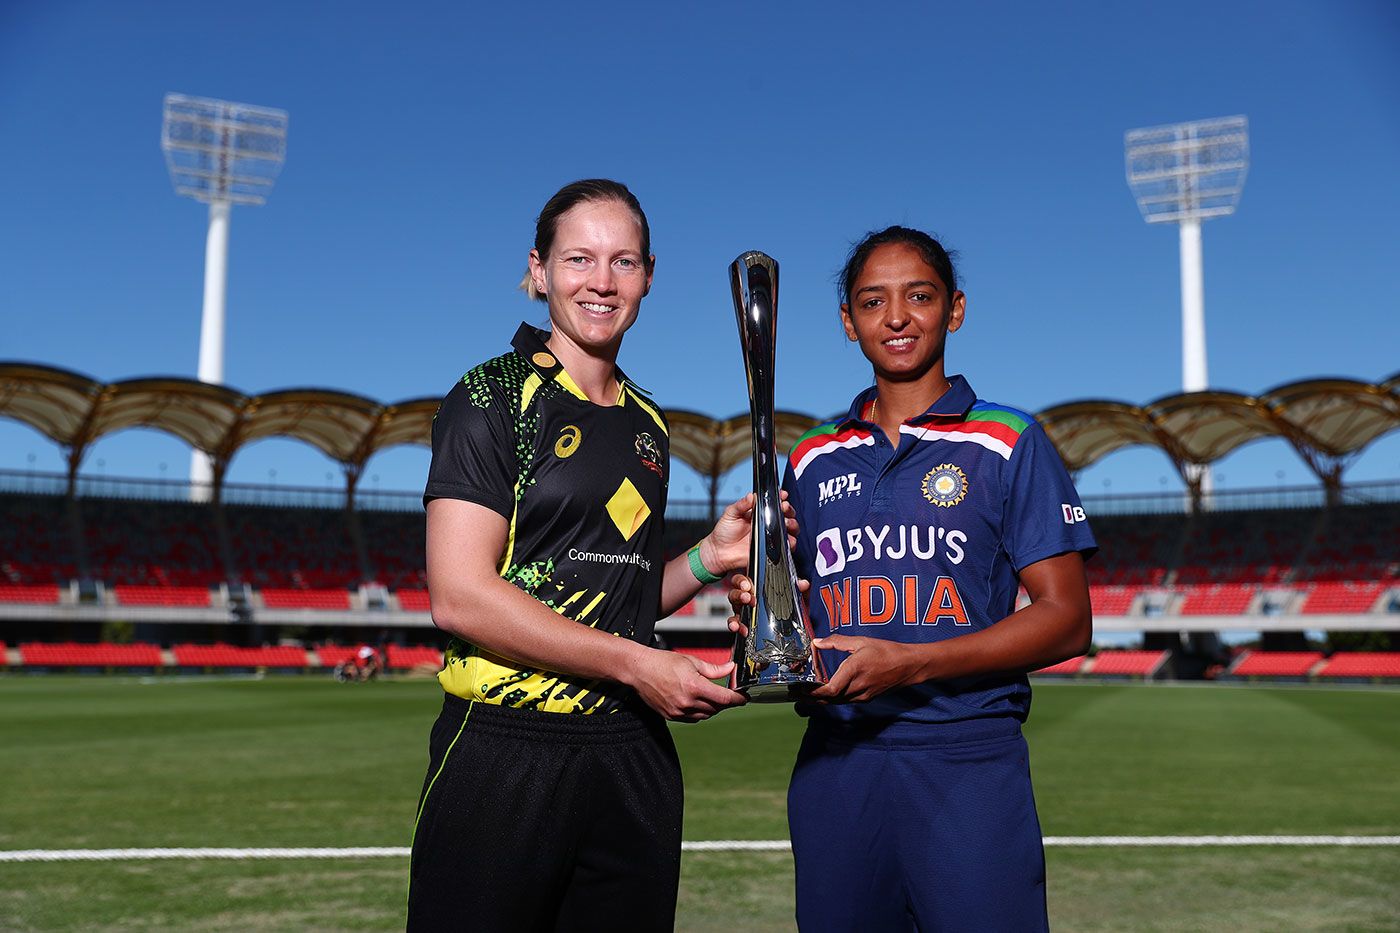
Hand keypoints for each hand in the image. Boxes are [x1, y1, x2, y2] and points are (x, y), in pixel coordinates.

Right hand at [624, 648, 747, 721]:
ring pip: (706, 715)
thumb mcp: (691, 661)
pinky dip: (700, 712)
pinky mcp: (671, 716)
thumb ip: (714, 669)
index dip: (738, 699)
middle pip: (716, 708)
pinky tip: (699, 702)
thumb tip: (730, 669)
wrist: (639, 670)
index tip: (744, 698)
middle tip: (730, 695)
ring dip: (713, 708)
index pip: (724, 699)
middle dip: (725, 702)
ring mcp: (679, 711)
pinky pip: (693, 718)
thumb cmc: (663, 662)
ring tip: (713, 697)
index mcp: (695, 686)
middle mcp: (687, 702)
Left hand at [698, 491, 798, 576]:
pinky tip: (786, 539)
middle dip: (789, 510)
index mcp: (758, 512)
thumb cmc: (724, 532)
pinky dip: (790, 542)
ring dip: (792, 524)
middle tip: (784, 509)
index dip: (781, 498)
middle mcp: (766, 523)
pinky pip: (786, 545)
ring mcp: (770, 536)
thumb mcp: (730, 513)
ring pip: (789, 528)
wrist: (720, 553)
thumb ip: (741, 504)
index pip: (773, 502)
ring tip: (786, 523)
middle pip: (786, 514)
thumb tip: (751, 495)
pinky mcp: (771, 549)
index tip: (783, 496)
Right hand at [725, 573, 810, 637]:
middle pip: (735, 594)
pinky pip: (735, 624)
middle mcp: (746, 598)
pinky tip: (739, 630)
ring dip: (735, 615)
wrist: (785, 622)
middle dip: (740, 596)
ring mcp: (743, 611)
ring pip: (733, 610)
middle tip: (748, 599)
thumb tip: (803, 584)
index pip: (742, 581)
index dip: (742, 582)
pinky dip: (735, 626)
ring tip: (739, 621)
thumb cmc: (783, 602)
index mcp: (753, 587)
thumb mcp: (790, 593)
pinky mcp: (743, 624)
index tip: (748, 586)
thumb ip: (795, 587)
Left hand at [808, 634, 928, 703]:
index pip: (829, 689)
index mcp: (855, 670)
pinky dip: (833, 697)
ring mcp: (862, 695)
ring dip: (821, 697)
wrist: (909, 666)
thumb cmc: (886, 651)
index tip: (800, 689)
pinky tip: (826, 689)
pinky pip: (845, 700)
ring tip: (806, 691)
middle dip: (811, 696)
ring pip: (836, 701)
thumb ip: (837, 641)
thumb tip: (817, 641)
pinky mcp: (866, 698)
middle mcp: (857, 686)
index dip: (813, 692)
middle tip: (796, 691)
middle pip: (829, 698)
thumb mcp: (860, 641)